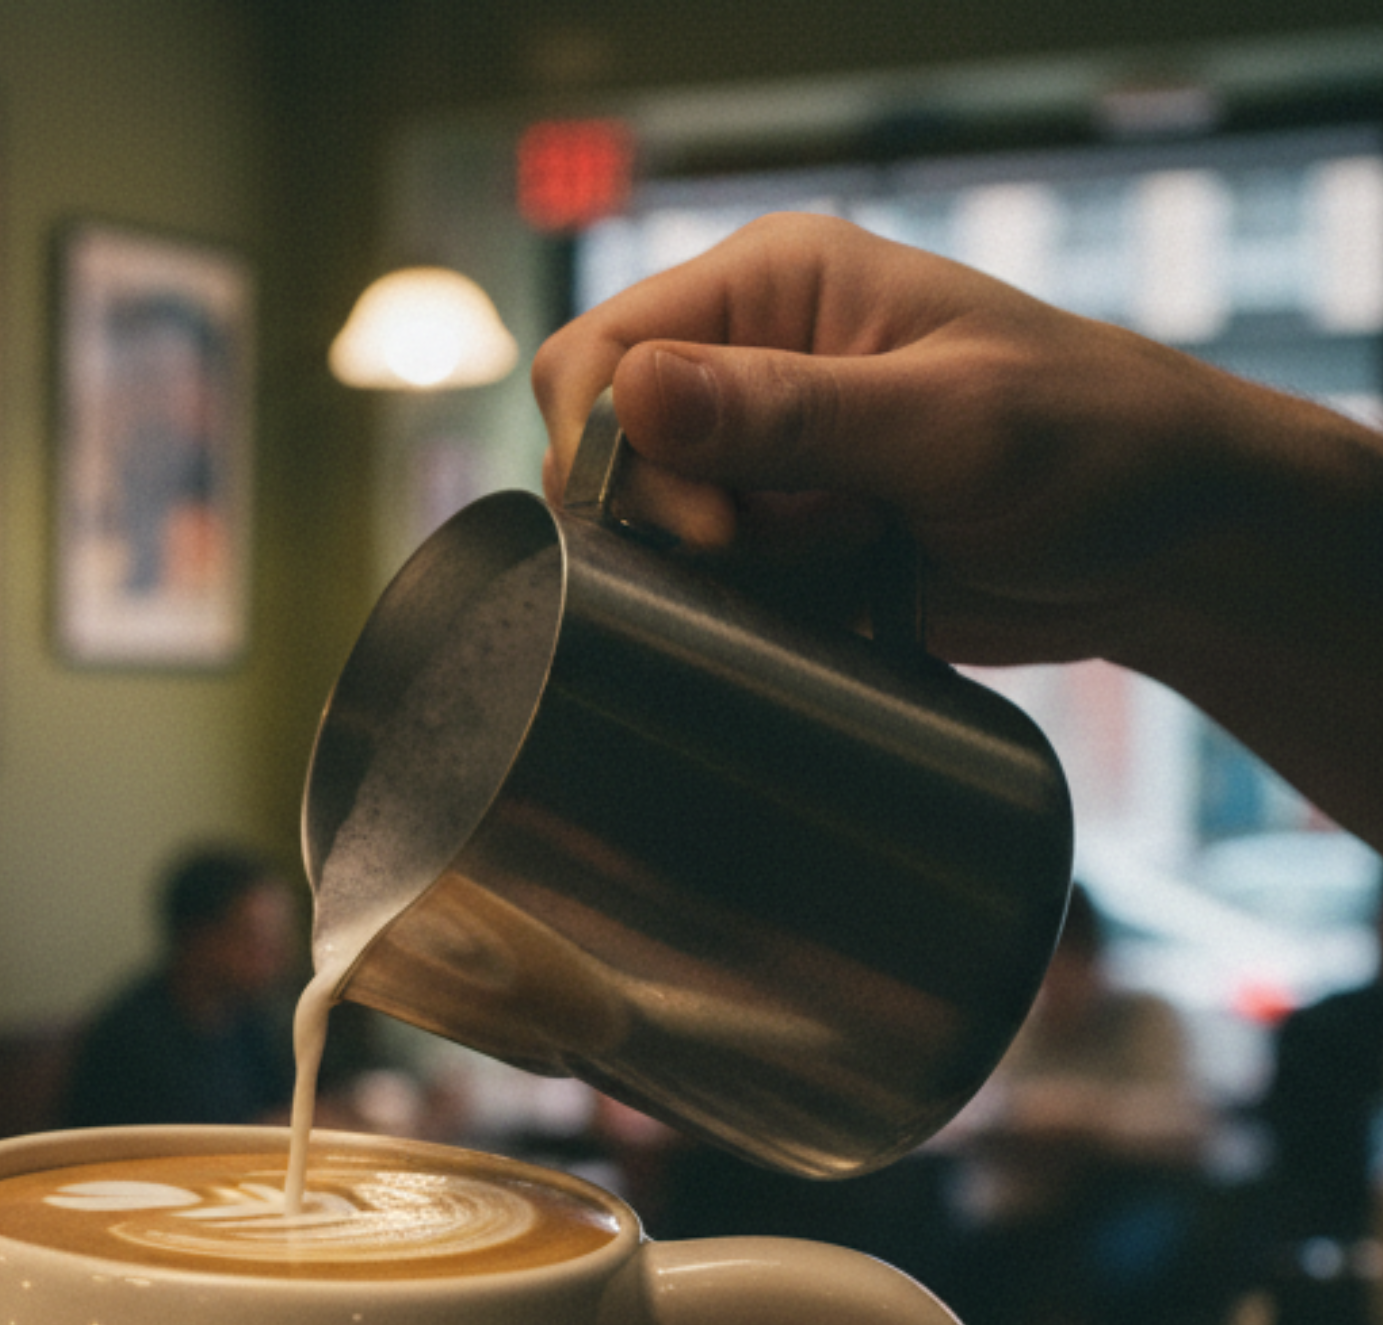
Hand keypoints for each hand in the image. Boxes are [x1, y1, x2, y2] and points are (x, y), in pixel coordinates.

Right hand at [533, 212, 1382, 847]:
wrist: (1165, 544)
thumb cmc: (1089, 442)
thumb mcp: (944, 424)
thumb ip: (788, 414)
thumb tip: (631, 393)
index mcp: (772, 283)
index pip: (598, 353)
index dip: (612, 446)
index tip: (713, 521)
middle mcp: (747, 359)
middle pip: (601, 448)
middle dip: (668, 517)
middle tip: (766, 551)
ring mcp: (762, 455)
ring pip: (646, 528)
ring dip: (721, 568)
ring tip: (840, 556)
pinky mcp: (781, 534)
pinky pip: (702, 581)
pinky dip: (748, 602)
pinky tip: (834, 590)